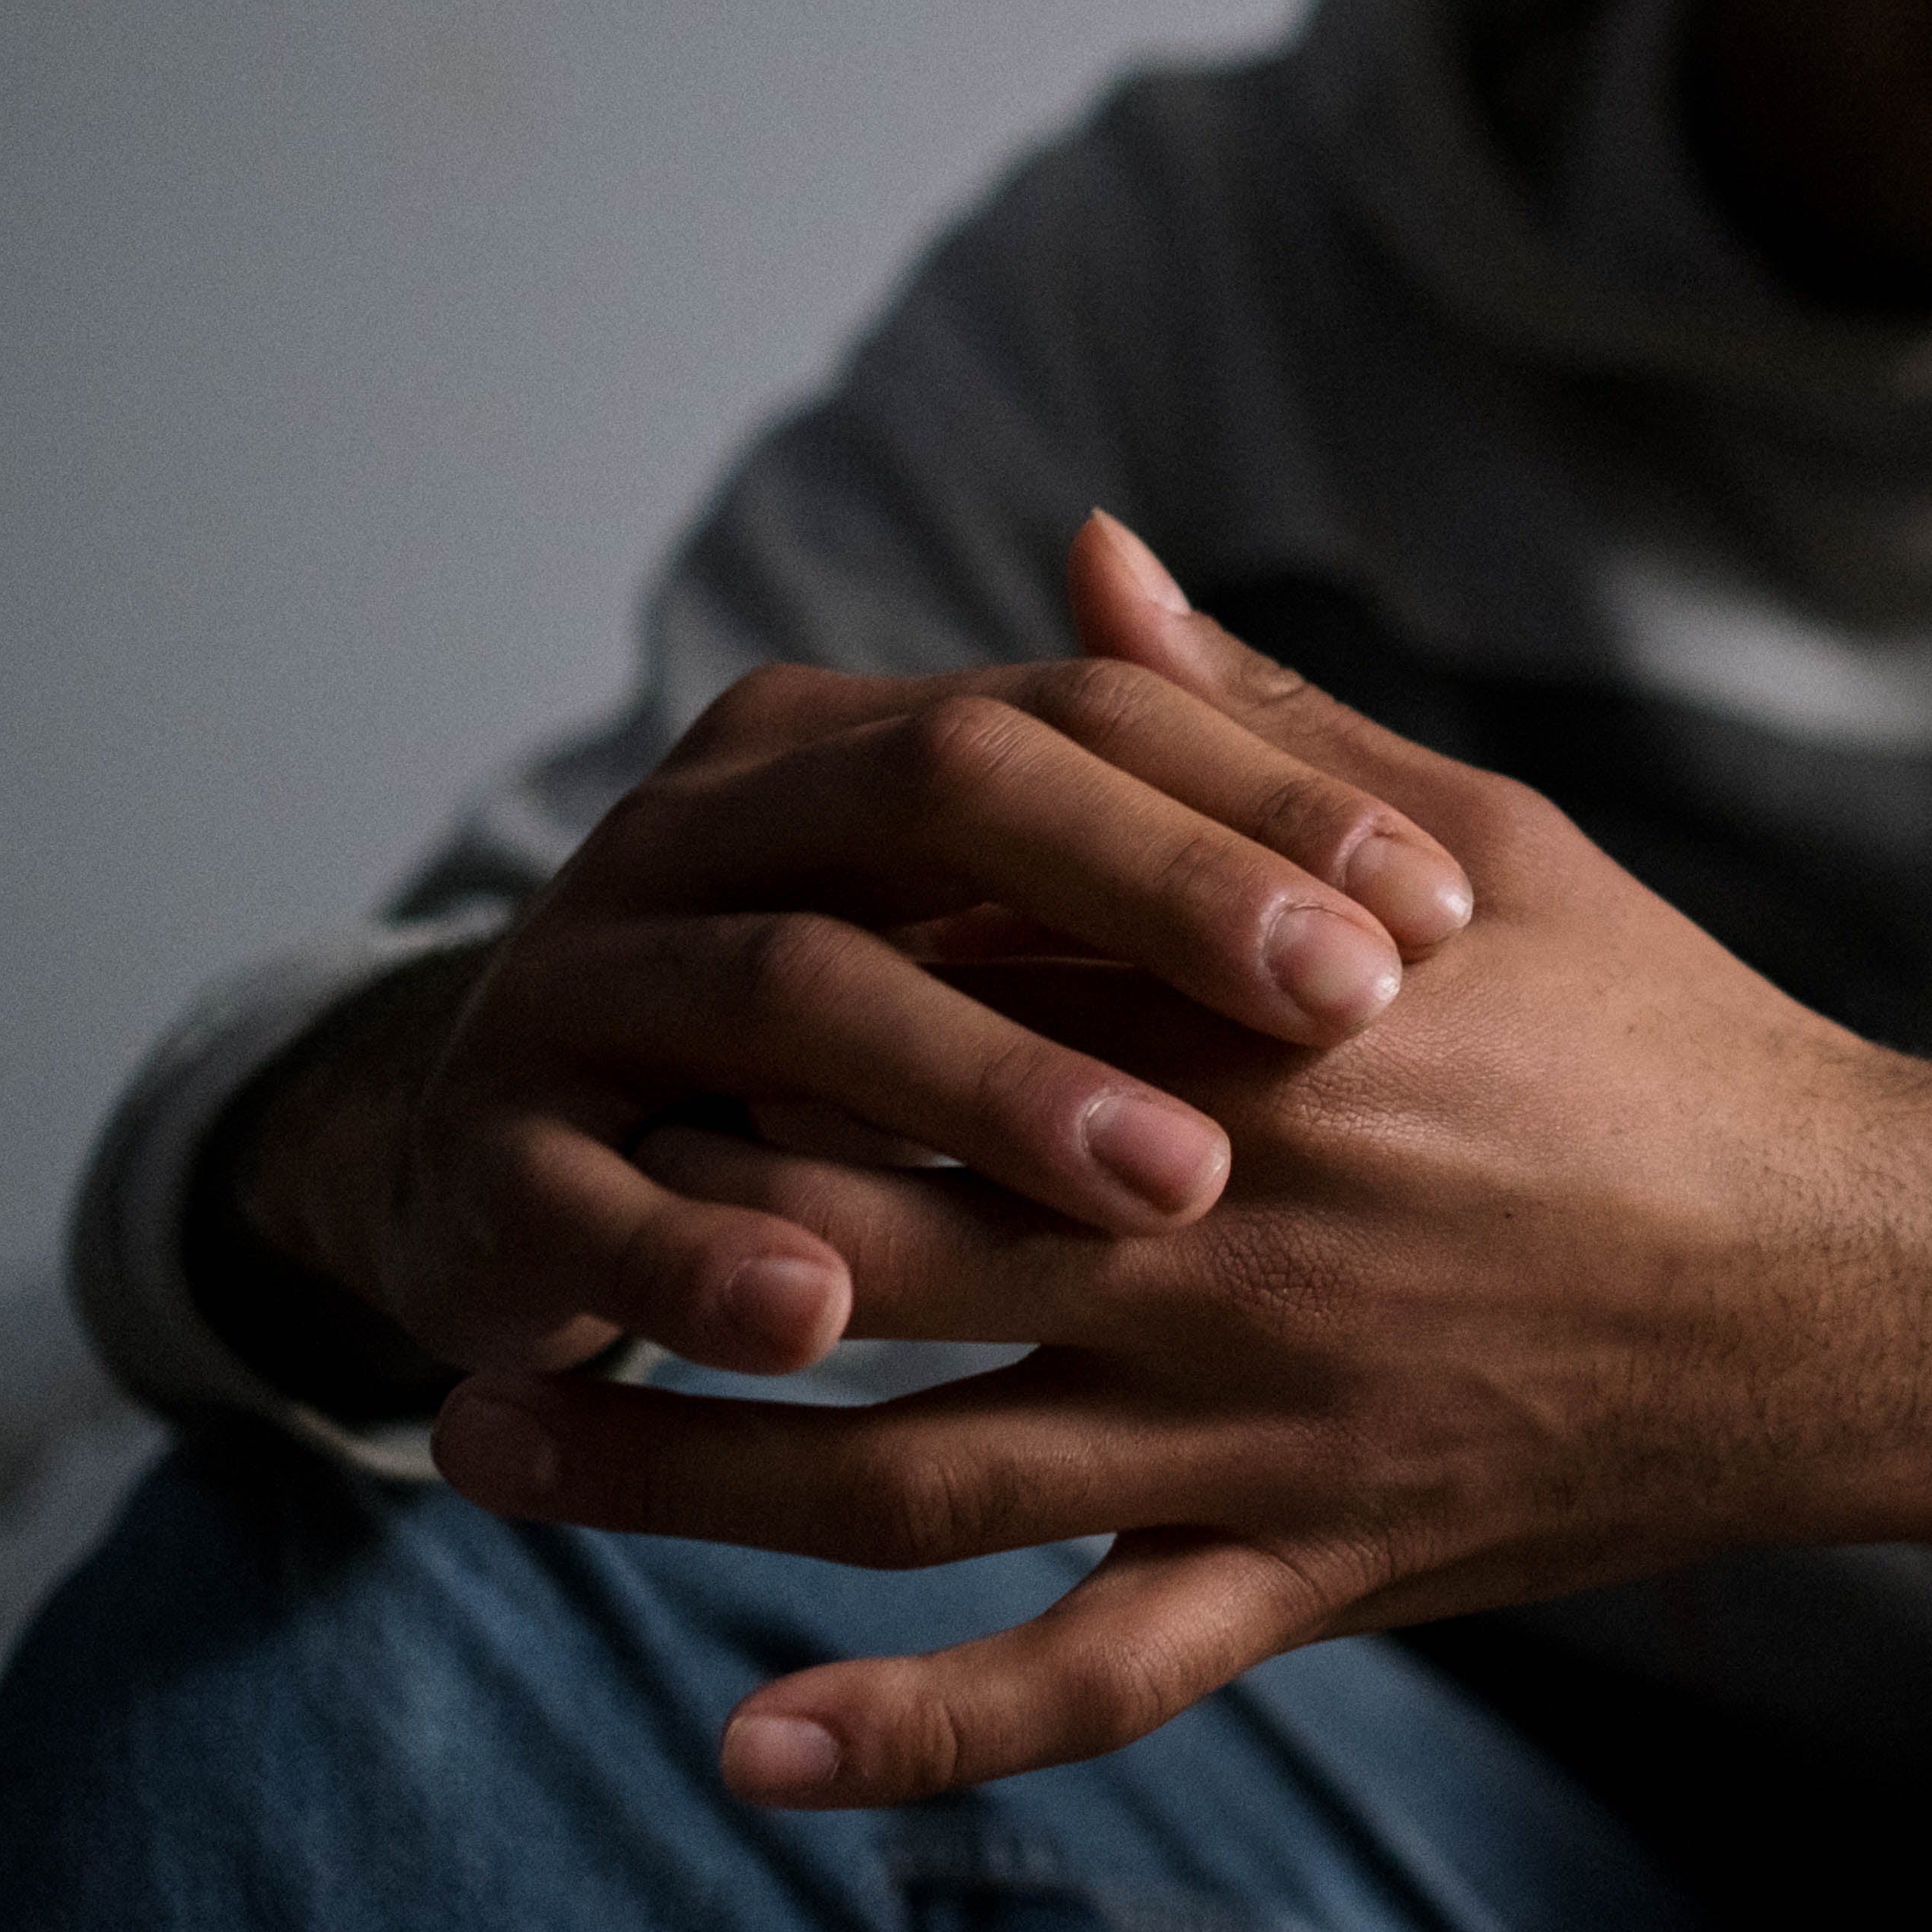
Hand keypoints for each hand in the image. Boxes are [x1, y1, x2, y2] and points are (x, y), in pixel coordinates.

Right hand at [251, 515, 1476, 1379]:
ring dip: (985, 1085)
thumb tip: (1215, 609)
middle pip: (941, 795)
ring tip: (1174, 1190)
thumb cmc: (853, 1052)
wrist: (534, 1188)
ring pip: (790, 992)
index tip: (1438, 920)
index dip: (1257, 804)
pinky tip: (823, 1322)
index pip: (1076, 714)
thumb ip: (1131, 786)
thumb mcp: (998, 917)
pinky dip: (700, 1262)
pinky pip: (593, 1204)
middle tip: (1346, 1015)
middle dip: (1153, 897)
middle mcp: (709, 825)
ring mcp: (584, 987)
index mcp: (847, 743)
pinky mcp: (493, 1170)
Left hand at [431, 549, 1931, 1807]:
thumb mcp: (1486, 842)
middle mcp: (1223, 1245)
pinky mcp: (1314, 1574)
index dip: (737, 1017)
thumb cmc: (1672, 1043)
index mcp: (1249, 1041)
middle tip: (481, 1238)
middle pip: (858, 1248)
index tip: (611, 1007)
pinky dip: (916, 1730)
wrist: (1858, 1283)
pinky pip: (1089, 1679)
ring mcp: (1260, 1432)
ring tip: (496, 1459)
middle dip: (643, 1245)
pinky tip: (748, 1748)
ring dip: (680, 1480)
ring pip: (909, 1479)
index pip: (930, 1016)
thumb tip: (1080, 562)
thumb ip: (1256, 723)